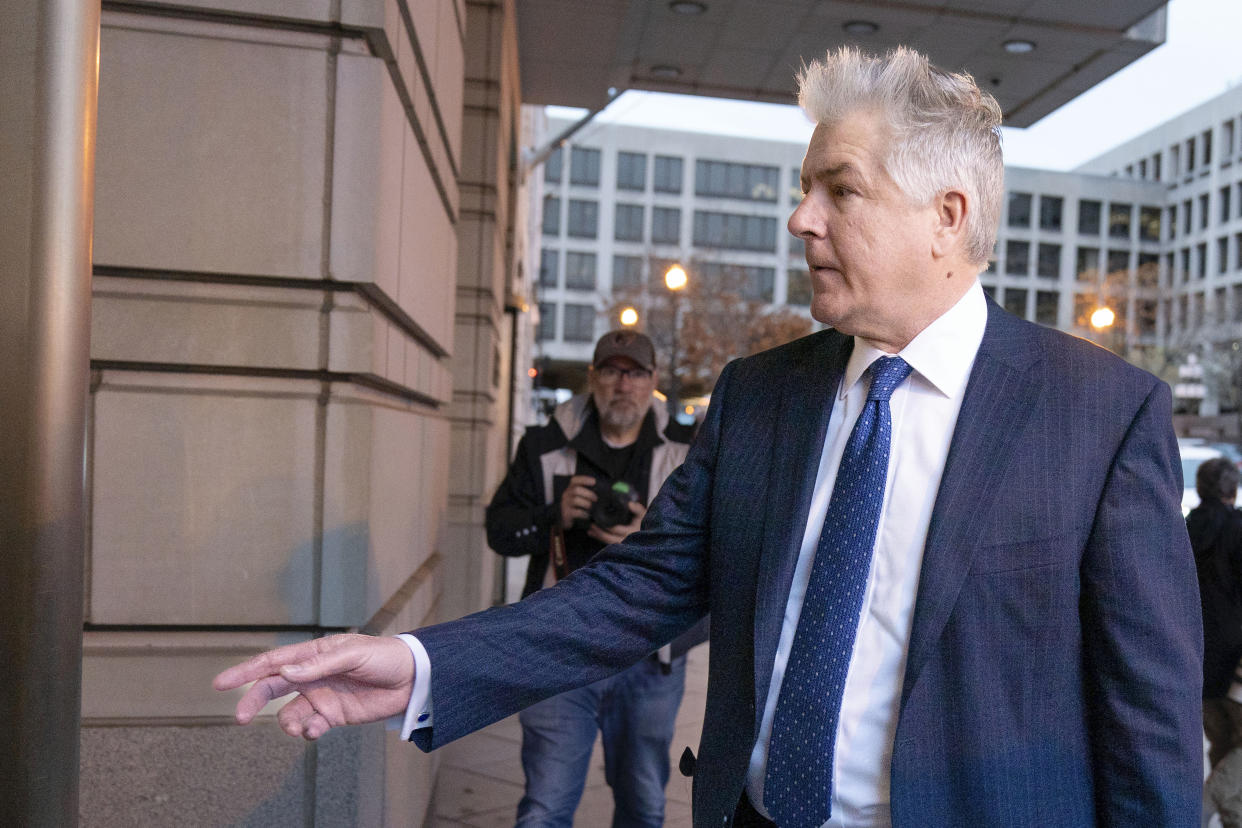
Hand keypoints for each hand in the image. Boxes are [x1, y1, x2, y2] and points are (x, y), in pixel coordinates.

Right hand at [213, 633, 414, 740]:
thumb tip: (285, 670)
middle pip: (272, 688)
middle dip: (254, 702)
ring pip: (290, 713)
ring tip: (299, 727)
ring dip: (289, 723)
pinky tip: (315, 730)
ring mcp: (321, 696)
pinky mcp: (333, 715)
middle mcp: (312, 675)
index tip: (222, 683)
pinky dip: (308, 731)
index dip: (246, 671)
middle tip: (239, 717)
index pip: (273, 661)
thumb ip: (319, 665)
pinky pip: (310, 726)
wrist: (411, 679)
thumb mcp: (353, 654)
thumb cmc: (383, 657)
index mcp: (314, 653)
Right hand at [559, 475, 596, 527]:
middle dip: (589, 494)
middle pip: (576, 489)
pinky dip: (584, 513)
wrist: (566, 519)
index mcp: (571, 488)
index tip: (594, 481)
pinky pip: (576, 512)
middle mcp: (567, 494)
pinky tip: (588, 515)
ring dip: (587, 503)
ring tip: (591, 507)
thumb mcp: (580, 497)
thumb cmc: (576, 506)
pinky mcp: (566, 513)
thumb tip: (603, 490)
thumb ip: (587, 492)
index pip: (575, 480)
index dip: (584, 479)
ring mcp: (565, 504)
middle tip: (596, 499)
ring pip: (576, 500)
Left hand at [588, 500, 646, 544]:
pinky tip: (593, 533)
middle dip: (600, 533)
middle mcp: (627, 541)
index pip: (616, 530)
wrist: (646, 533)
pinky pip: (608, 543)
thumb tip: (629, 504)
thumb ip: (637, 509)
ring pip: (608, 542)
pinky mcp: (619, 546)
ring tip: (590, 530)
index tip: (598, 520)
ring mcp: (623, 545)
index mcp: (632, 532)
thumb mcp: (642, 514)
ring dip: (599, 537)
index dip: (607, 526)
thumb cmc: (643, 521)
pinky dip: (601, 538)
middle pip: (610, 539)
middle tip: (592, 525)